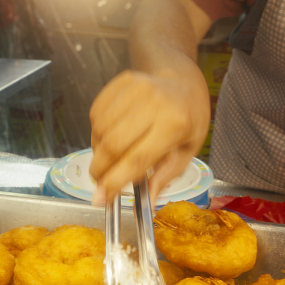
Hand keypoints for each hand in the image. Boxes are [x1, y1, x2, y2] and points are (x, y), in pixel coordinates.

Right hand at [89, 69, 209, 205]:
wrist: (183, 81)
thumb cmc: (188, 120)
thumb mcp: (186, 151)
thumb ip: (165, 177)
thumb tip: (148, 203)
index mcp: (174, 126)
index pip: (137, 160)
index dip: (115, 182)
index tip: (100, 199)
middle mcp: (154, 104)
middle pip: (113, 145)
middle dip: (100, 170)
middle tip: (98, 181)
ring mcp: (136, 89)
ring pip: (100, 129)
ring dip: (96, 151)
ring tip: (106, 158)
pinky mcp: (122, 82)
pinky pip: (96, 112)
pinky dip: (96, 132)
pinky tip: (106, 137)